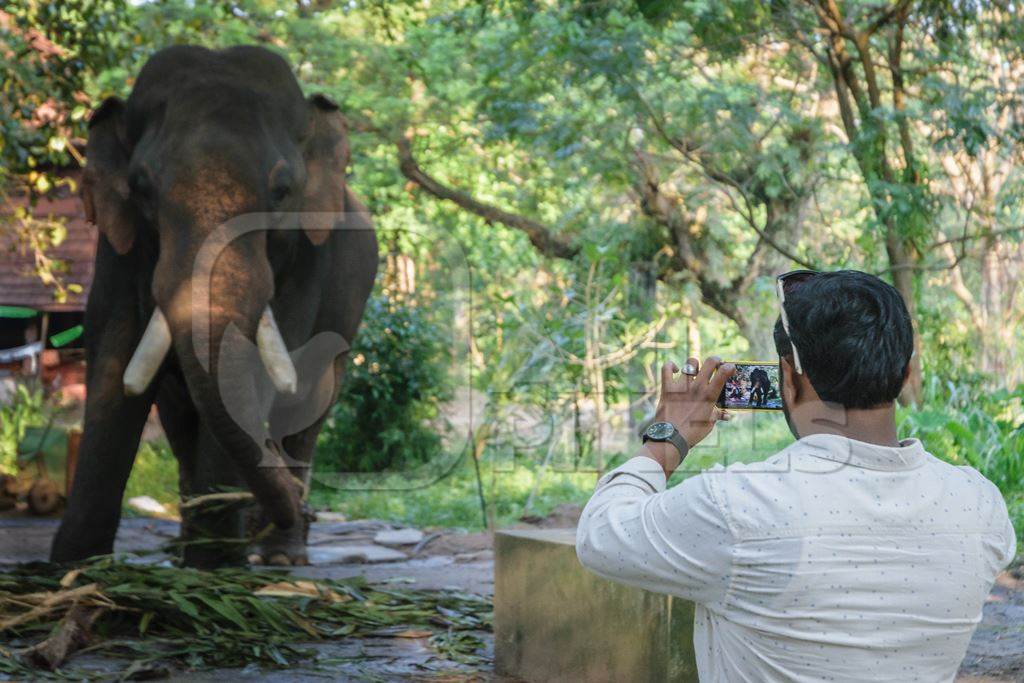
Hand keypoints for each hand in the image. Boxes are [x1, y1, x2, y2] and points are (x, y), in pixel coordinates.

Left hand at [645, 357, 734, 474]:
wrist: (672, 437)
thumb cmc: (693, 432)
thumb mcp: (709, 423)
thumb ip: (718, 414)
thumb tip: (728, 415)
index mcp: (709, 395)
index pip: (723, 373)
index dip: (729, 367)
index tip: (730, 368)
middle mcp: (697, 387)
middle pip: (709, 362)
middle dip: (715, 360)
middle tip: (716, 363)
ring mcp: (681, 386)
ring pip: (691, 363)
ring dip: (695, 364)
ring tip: (696, 370)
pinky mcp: (667, 387)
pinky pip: (667, 368)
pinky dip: (671, 366)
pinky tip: (676, 369)